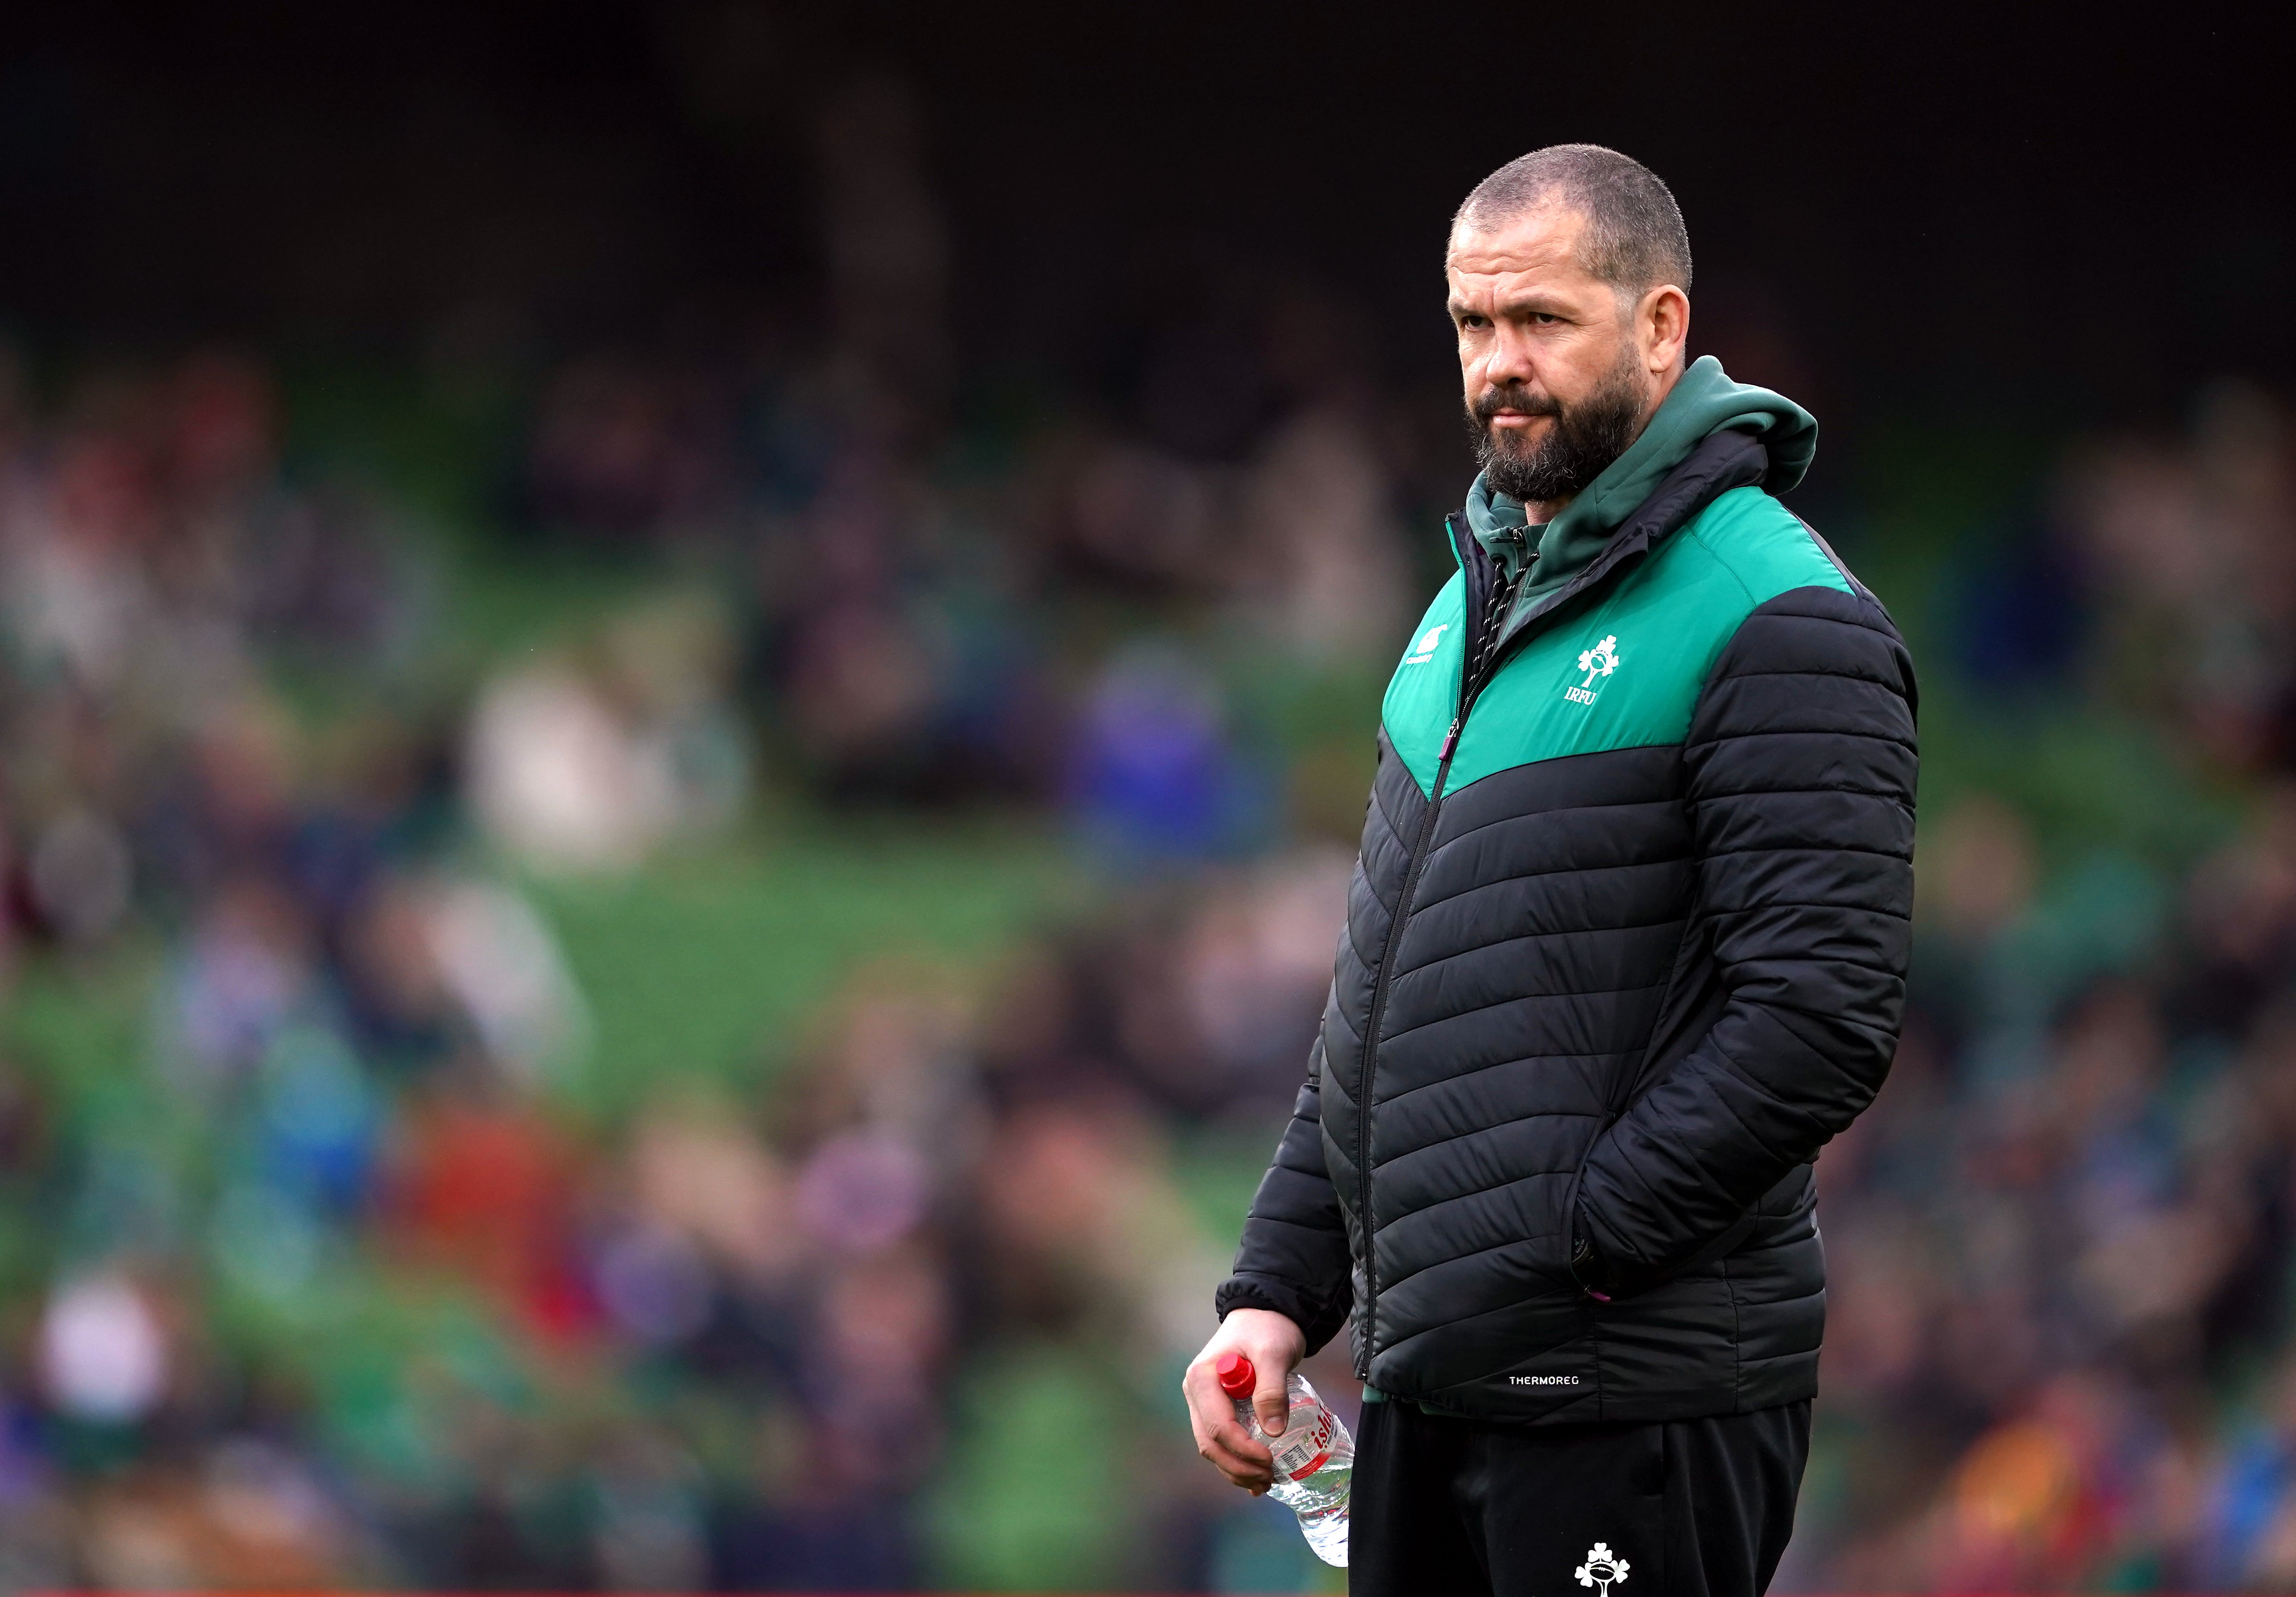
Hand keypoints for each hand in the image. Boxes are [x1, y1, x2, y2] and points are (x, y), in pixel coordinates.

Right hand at [1181, 1307, 1305, 1493]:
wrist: (1266, 1315)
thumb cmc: (1267, 1329)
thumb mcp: (1273, 1353)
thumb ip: (1271, 1389)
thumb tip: (1272, 1432)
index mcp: (1202, 1378)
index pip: (1217, 1426)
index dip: (1242, 1448)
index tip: (1269, 1458)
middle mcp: (1196, 1393)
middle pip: (1210, 1443)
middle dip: (1238, 1466)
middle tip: (1268, 1478)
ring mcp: (1204, 1403)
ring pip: (1213, 1448)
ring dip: (1236, 1469)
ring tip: (1265, 1481)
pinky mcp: (1217, 1409)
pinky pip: (1221, 1442)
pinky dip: (1236, 1462)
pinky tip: (1254, 1478)